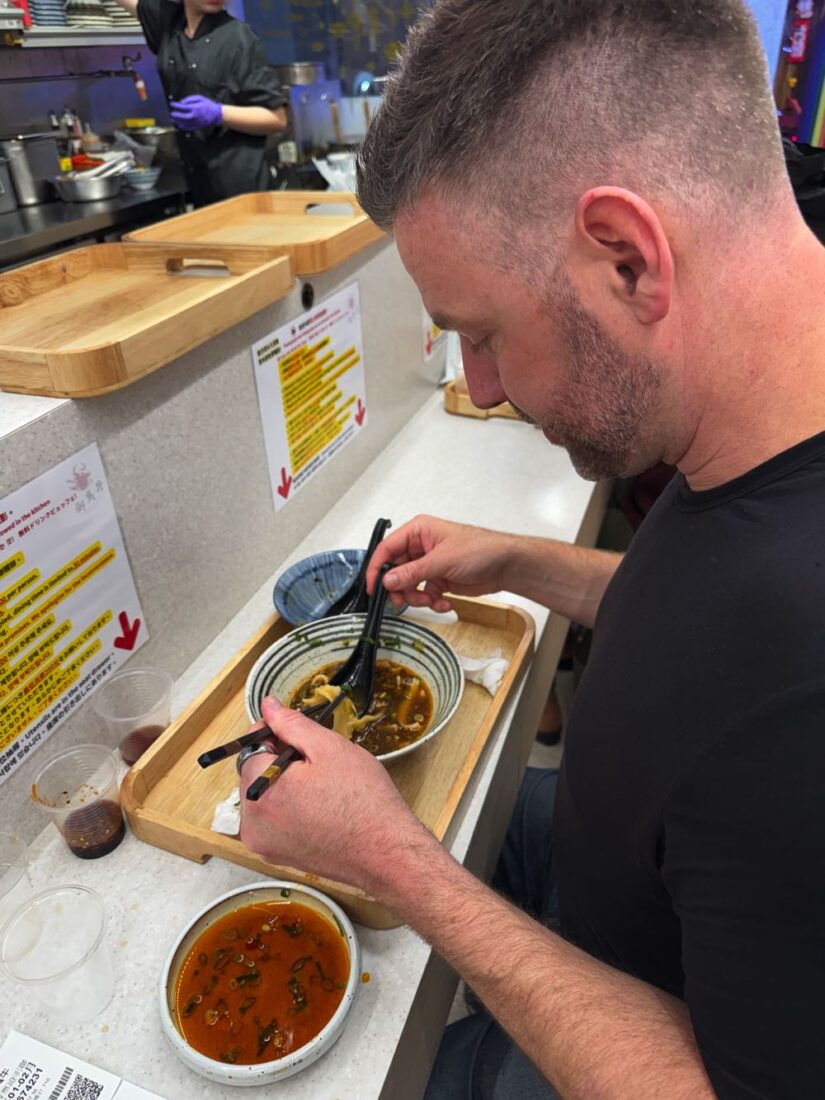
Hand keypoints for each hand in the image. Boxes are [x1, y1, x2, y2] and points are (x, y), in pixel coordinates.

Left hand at [169, 95, 222, 129]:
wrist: (216, 114)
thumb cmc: (207, 104)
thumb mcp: (199, 98)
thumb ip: (190, 99)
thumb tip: (181, 102)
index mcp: (194, 108)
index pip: (182, 107)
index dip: (176, 105)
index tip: (171, 104)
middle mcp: (194, 116)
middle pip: (182, 116)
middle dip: (175, 115)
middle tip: (171, 113)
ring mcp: (195, 122)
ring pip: (184, 123)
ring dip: (177, 121)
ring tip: (173, 119)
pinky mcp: (197, 126)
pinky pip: (188, 128)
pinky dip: (183, 127)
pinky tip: (179, 125)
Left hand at [239, 697, 432, 893]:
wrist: (387, 853)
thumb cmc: (364, 802)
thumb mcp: (329, 748)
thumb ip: (292, 724)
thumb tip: (269, 707)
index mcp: (260, 793)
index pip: (251, 748)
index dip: (275, 734)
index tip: (297, 733)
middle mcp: (254, 824)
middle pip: (255, 774)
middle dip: (280, 760)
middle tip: (317, 761)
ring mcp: (265, 844)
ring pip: (264, 796)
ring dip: (285, 784)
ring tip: (322, 785)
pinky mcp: (279, 857)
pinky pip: (274, 819)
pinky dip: (290, 807)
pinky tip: (321, 805)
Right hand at [365, 514, 513, 611]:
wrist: (505, 566)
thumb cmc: (481, 549)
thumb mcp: (442, 560)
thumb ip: (412, 572)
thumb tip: (388, 580)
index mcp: (418, 531)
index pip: (387, 549)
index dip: (377, 569)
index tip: (372, 587)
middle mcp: (421, 547)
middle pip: (395, 571)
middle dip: (400, 589)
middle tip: (404, 600)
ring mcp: (429, 564)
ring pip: (408, 586)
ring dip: (417, 597)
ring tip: (431, 600)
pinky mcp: (439, 580)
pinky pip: (424, 594)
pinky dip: (431, 602)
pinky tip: (444, 602)